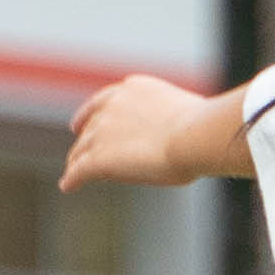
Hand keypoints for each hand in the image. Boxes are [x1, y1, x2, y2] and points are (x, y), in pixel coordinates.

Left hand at [63, 74, 247, 192]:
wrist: (195, 136)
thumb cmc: (205, 129)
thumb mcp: (190, 115)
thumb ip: (181, 121)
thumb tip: (199, 133)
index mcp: (135, 89)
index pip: (106, 100)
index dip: (94, 113)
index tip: (86, 121)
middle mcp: (113, 105)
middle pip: (91, 125)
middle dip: (85, 138)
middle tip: (80, 151)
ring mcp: (102, 131)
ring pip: (82, 149)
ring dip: (76, 160)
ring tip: (72, 172)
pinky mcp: (98, 158)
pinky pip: (79, 170)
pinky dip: (73, 178)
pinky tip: (68, 186)